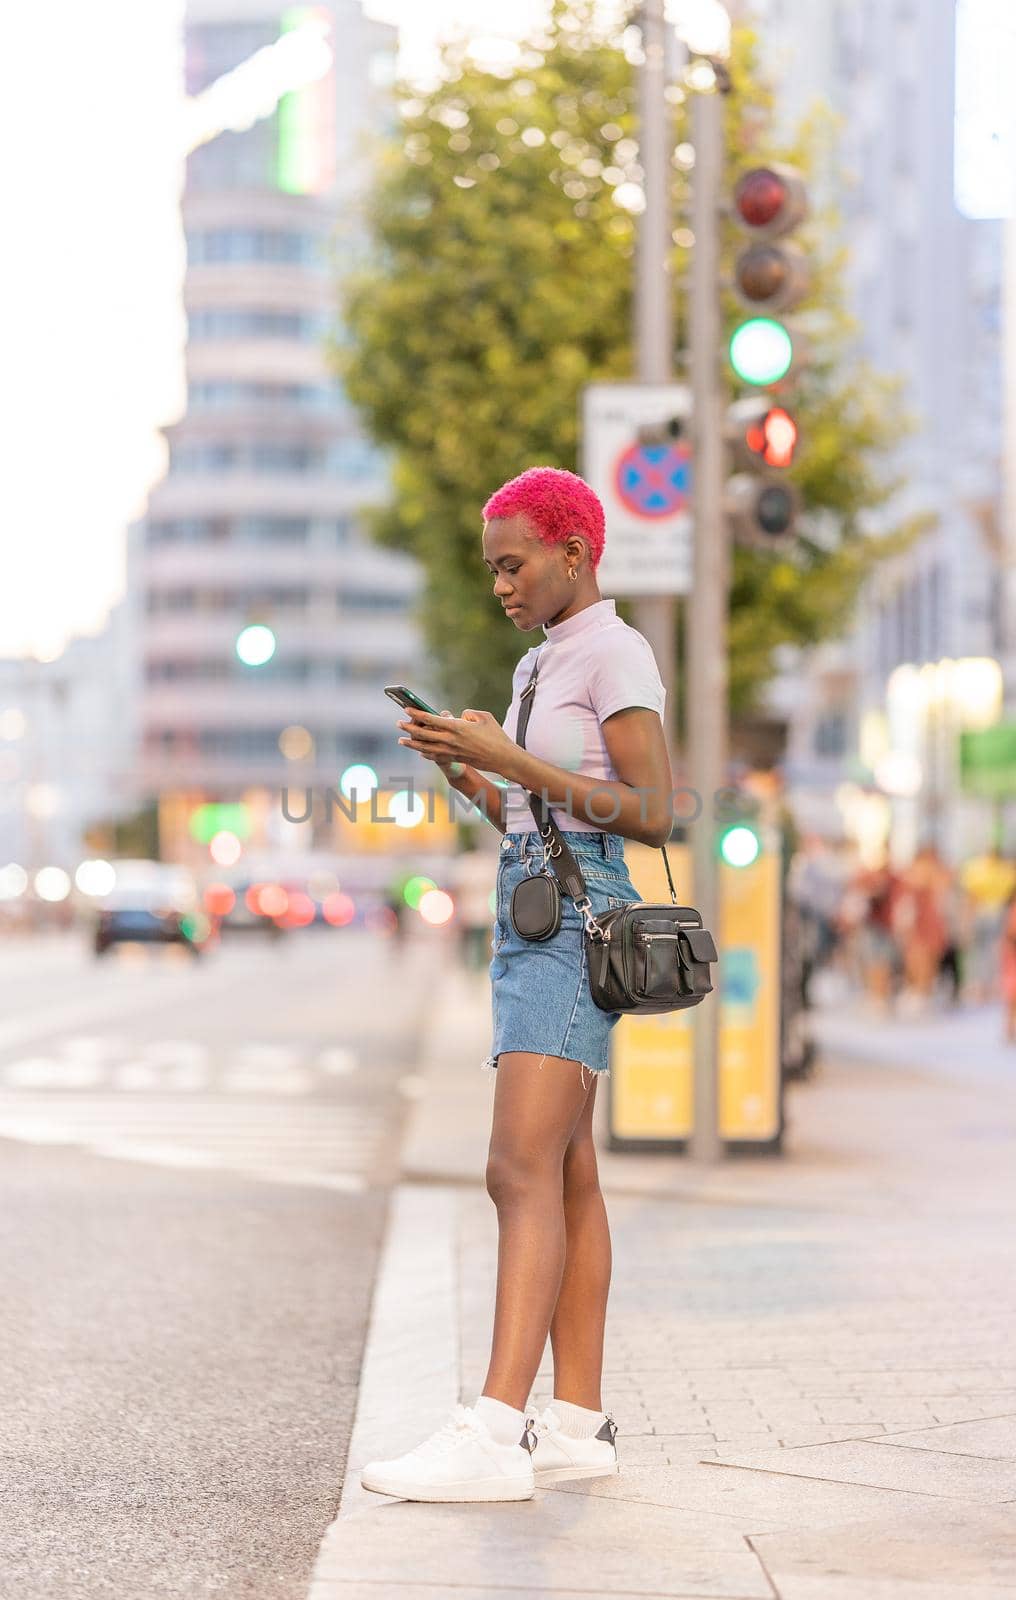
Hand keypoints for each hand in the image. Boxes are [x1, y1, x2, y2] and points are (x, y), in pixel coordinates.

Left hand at [396, 706, 515, 778]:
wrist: (502, 758)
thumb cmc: (496, 735)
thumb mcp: (484, 716)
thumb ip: (469, 713)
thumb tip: (459, 716)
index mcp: (457, 727)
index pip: (431, 719)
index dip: (417, 714)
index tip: (407, 708)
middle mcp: (451, 740)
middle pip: (424, 734)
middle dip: (409, 728)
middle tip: (398, 723)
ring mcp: (452, 752)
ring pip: (426, 748)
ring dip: (412, 744)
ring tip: (401, 740)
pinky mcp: (455, 760)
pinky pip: (436, 757)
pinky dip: (426, 754)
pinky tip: (420, 752)